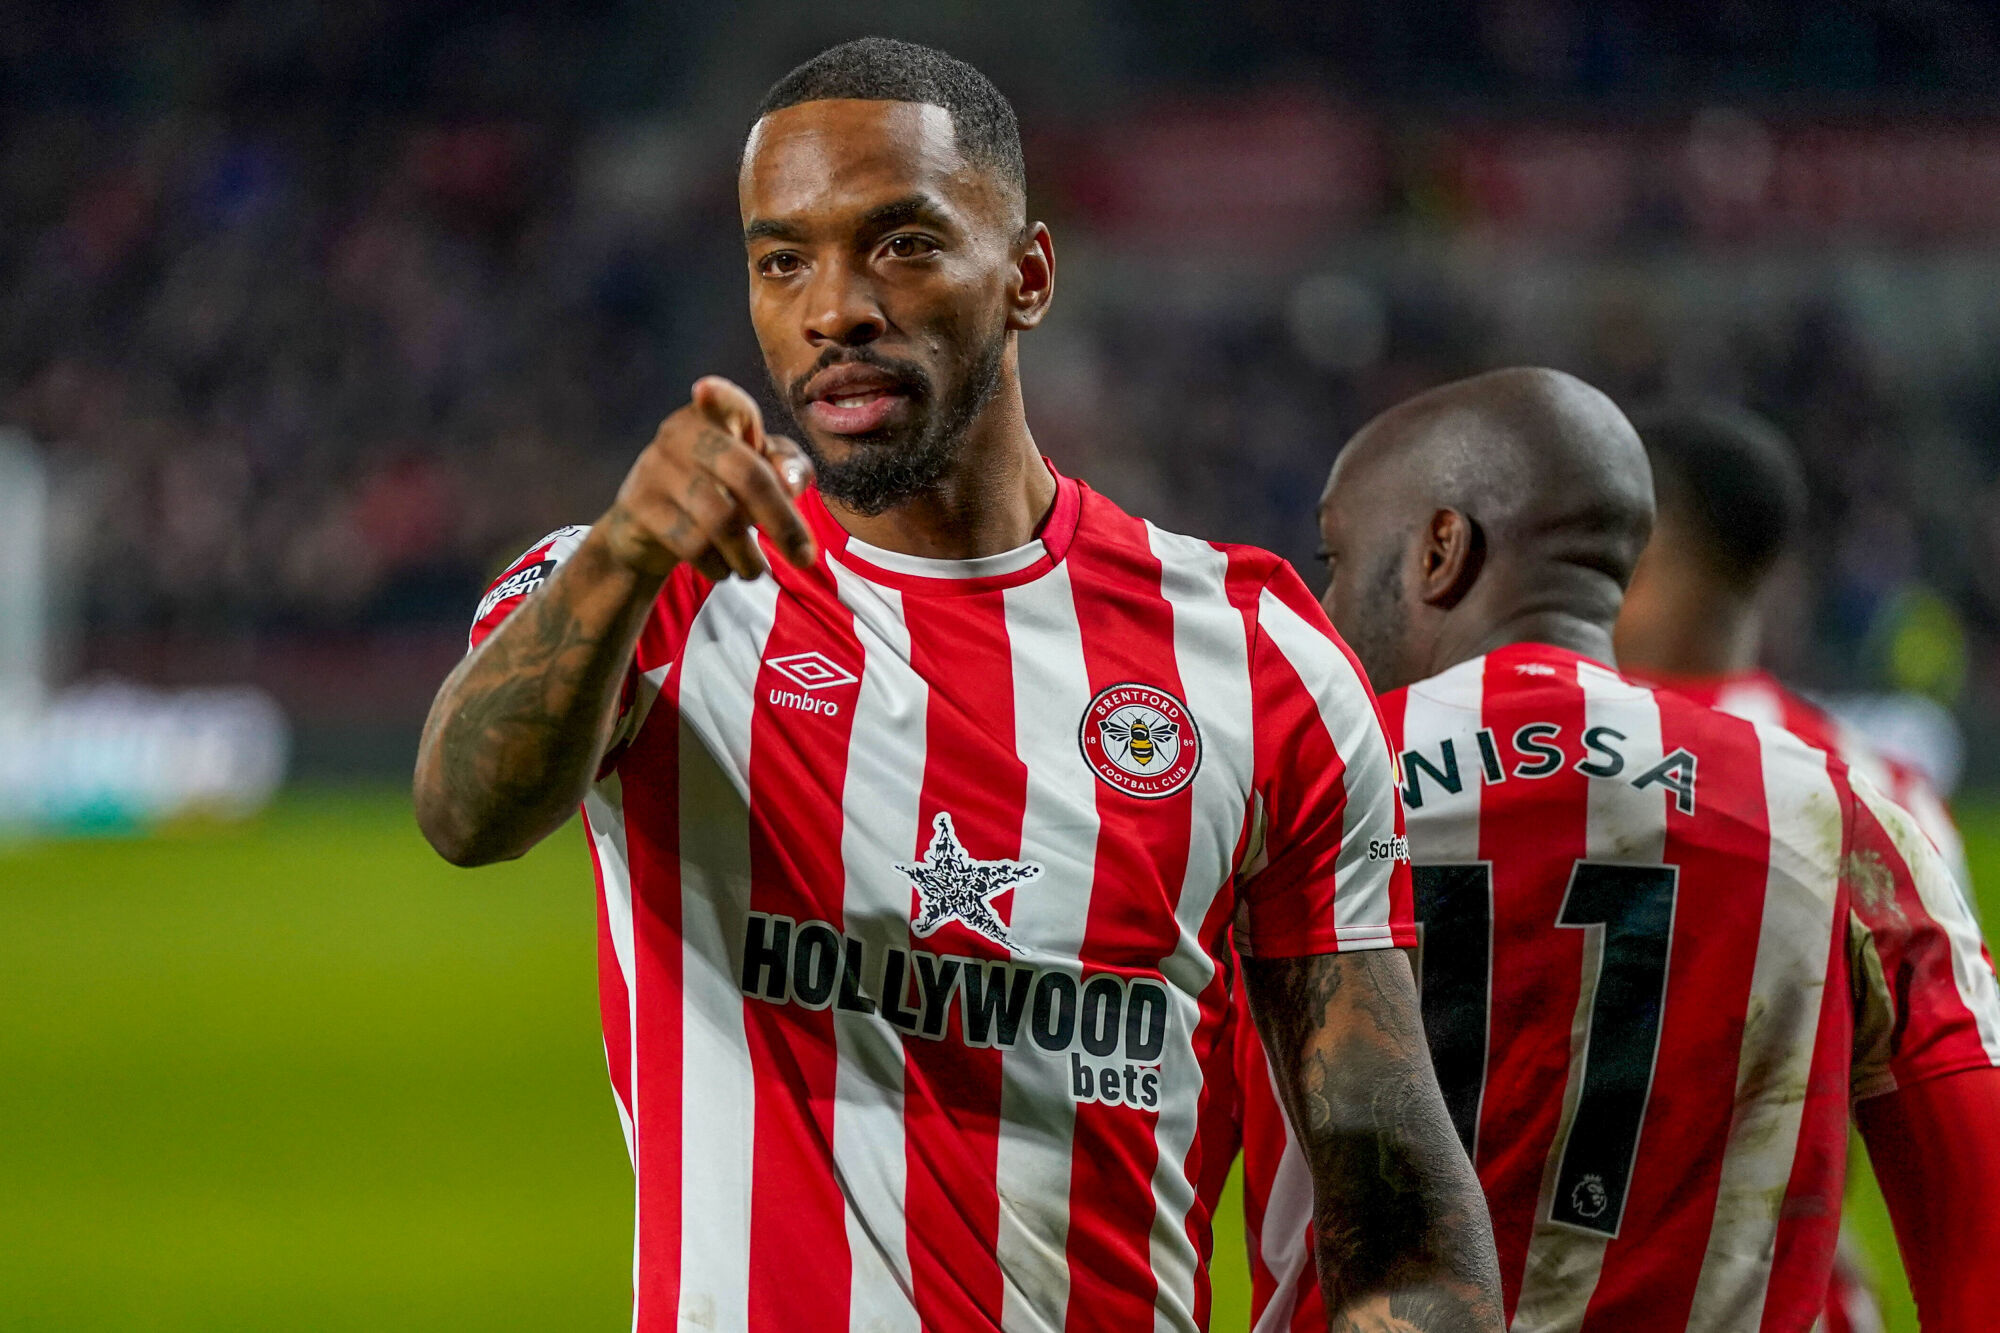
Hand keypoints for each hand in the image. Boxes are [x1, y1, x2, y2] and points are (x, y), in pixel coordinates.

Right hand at [598, 376, 817, 580]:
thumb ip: (789, 467)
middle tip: (805, 558)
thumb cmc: (718, 489)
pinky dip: (718, 566)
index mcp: (715, 416)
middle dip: (783, 523)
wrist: (647, 530)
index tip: (703, 390)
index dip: (718, 397)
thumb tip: (791, 483)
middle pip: (746, 476)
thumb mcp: (759, 472)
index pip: (724, 401)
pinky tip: (723, 568)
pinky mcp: (638, 507)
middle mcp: (680, 434)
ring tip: (756, 570)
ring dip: (749, 556)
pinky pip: (692, 544)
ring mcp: (655, 468)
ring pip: (720, 520)